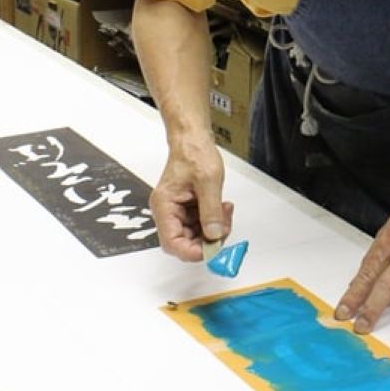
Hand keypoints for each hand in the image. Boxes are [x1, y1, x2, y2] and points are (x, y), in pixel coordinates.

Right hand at [150, 132, 233, 261]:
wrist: (193, 139)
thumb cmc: (193, 152)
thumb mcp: (208, 181)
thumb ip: (211, 210)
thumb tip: (214, 235)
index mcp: (164, 206)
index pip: (172, 242)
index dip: (192, 251)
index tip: (212, 250)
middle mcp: (167, 211)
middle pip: (184, 242)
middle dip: (206, 239)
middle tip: (224, 229)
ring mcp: (177, 211)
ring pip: (194, 235)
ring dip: (212, 229)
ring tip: (225, 213)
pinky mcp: (187, 208)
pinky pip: (199, 224)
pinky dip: (212, 220)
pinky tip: (222, 208)